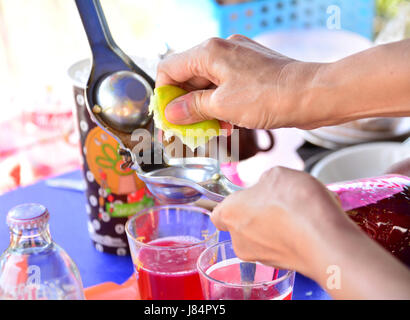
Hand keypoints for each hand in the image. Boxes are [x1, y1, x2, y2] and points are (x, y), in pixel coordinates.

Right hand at [157, 38, 409, 130]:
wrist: (313, 95)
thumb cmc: (271, 96)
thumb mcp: (223, 106)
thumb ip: (192, 108)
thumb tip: (171, 113)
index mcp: (209, 52)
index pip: (169, 69)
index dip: (164, 95)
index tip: (166, 118)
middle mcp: (221, 51)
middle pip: (187, 77)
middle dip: (182, 105)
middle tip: (182, 130)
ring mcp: (237, 60)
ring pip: (206, 84)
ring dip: (201, 108)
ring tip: (203, 132)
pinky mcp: (250, 71)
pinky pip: (224, 87)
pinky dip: (218, 105)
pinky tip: (222, 125)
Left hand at [211, 166, 409, 298]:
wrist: (325, 239)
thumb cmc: (296, 205)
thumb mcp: (277, 174)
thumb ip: (265, 181)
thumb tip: (268, 186)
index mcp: (230, 214)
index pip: (217, 213)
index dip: (231, 204)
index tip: (244, 197)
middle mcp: (239, 239)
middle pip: (242, 224)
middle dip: (258, 212)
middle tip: (277, 200)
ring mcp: (260, 256)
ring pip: (263, 236)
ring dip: (276, 224)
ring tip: (298, 211)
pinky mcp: (282, 266)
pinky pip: (282, 246)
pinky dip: (292, 237)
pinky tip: (308, 224)